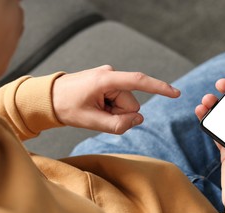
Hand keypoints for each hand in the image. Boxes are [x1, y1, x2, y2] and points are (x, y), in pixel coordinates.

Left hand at [52, 65, 179, 133]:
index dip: (159, 88)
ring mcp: (109, 78)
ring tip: (95, 111)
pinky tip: (96, 107)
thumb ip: (118, 124)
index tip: (176, 93)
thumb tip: (139, 119)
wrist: (48, 98)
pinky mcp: (108, 83)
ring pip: (126, 104)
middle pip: (131, 103)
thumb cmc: (66, 107)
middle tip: (98, 116)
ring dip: (114, 112)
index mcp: (106, 80)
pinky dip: (111, 109)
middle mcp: (110, 75)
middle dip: (120, 114)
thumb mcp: (91, 121)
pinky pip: (119, 101)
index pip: (139, 81)